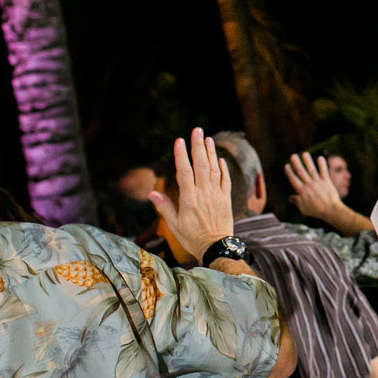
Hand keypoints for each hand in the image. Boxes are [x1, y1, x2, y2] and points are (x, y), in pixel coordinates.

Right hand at [149, 128, 233, 262]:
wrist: (216, 247)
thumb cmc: (192, 238)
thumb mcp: (174, 225)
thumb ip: (164, 207)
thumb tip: (151, 193)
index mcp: (189, 198)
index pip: (184, 171)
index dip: (181, 155)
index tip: (179, 141)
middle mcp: (204, 193)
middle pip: (201, 164)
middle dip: (198, 146)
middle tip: (197, 130)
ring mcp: (216, 195)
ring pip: (214, 169)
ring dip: (211, 152)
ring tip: (208, 139)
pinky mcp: (226, 199)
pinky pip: (225, 180)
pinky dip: (223, 169)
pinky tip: (220, 159)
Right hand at [285, 152, 344, 221]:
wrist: (331, 210)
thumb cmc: (317, 211)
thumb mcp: (303, 209)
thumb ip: (296, 202)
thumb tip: (290, 198)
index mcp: (302, 191)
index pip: (294, 179)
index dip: (289, 172)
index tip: (287, 165)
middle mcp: (309, 185)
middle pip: (301, 172)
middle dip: (296, 163)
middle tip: (293, 156)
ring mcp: (318, 182)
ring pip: (311, 170)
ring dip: (308, 161)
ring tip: (305, 154)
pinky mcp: (326, 182)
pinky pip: (324, 171)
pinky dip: (322, 165)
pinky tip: (320, 158)